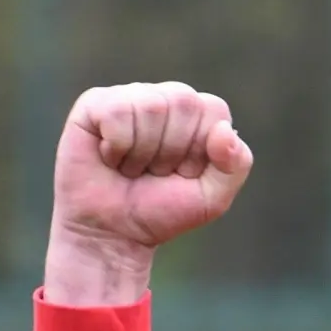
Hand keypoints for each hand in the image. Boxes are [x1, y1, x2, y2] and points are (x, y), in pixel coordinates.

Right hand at [44, 82, 253, 305]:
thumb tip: (225, 129)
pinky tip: (110, 158)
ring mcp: (130, 97)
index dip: (201, 149)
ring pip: (150, 105)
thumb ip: (236, 164)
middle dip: (172, 150)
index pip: (214, 110)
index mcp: (199, 116)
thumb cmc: (163, 210)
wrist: (114, 233)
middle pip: (184, 102)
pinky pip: (116, 112)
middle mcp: (166, 99)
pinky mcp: (94, 104)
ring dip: (142, 152)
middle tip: (155, 172)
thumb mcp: (213, 198)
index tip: (185, 172)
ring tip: (132, 167)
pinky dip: (116, 147)